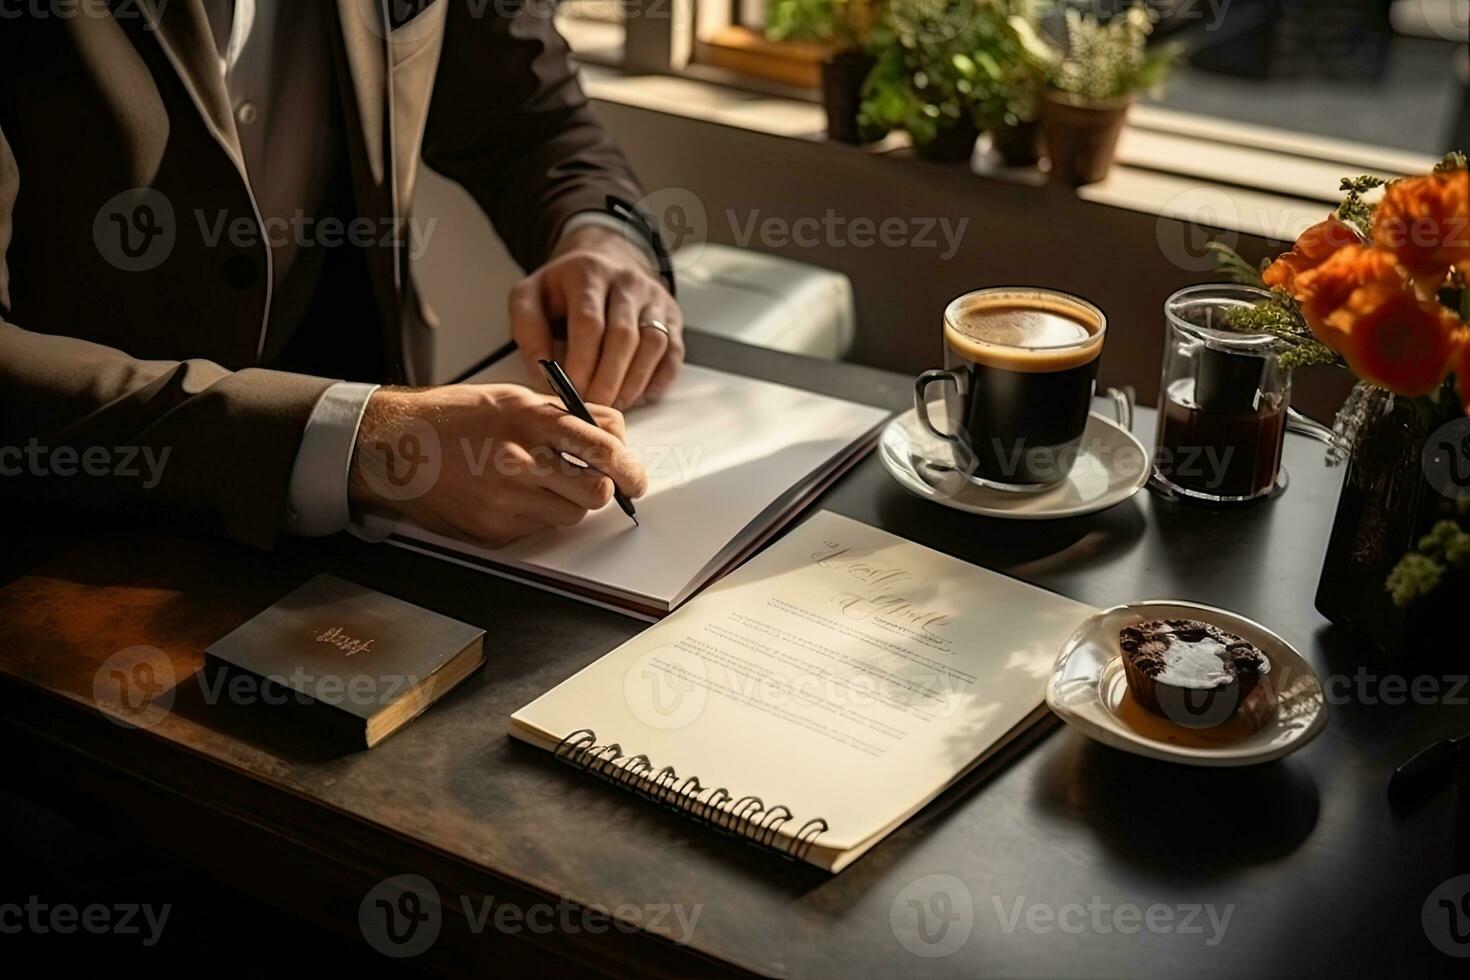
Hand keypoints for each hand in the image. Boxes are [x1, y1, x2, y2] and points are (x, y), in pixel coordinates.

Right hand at [348, 384, 646, 546]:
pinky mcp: (493, 530)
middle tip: (599, 483)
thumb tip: (612, 433)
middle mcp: (521, 462)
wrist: (393, 447)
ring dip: (567, 501)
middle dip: (603, 489)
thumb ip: (565, 415)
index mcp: (530, 421)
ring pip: (570, 515)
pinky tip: (509, 494)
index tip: (635, 476)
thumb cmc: (452, 418)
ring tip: (541, 482)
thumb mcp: (512, 397)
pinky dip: (535, 514)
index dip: (628, 466)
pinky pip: (537, 528)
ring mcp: (506, 501)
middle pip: (595, 492)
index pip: (602, 447)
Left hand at [508, 224, 683, 408]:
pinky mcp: (671, 315)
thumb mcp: (531, 295)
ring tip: (614, 404)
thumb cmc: (565, 287)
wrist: (604, 258)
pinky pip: (673, 352)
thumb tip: (543, 370)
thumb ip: (528, 329)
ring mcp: (654, 297)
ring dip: (633, 382)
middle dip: (608, 379)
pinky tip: (639, 395)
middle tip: (593, 406)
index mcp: (588, 273)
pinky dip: (658, 379)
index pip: (589, 322)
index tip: (572, 390)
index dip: (582, 362)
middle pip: (624, 336)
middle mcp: (626, 281)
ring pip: (653, 345)